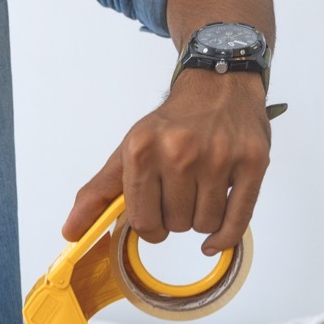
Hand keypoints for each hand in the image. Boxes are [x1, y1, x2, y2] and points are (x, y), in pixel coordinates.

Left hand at [63, 70, 270, 255]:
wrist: (218, 85)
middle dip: (175, 218)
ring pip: (205, 225)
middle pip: (175, 225)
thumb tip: (70, 233)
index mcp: (143, 150)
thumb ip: (98, 193)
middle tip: (180, 194)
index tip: (154, 214)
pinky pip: (237, 221)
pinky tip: (214, 238)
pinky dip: (224, 237)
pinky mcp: (253, 161)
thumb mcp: (128, 151)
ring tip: (200, 193)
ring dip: (200, 220)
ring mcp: (220, 156)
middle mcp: (180, 151)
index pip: (142, 221)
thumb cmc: (172, 125)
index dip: (148, 226)